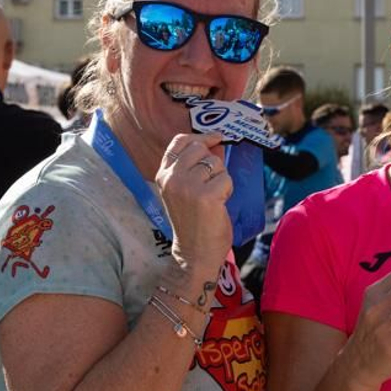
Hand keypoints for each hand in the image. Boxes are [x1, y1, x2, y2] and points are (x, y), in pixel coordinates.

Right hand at [157, 132, 233, 278]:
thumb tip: (217, 142)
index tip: (215, 138)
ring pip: (216, 163)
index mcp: (163, 175)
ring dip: (221, 178)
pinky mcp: (206, 196)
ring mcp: (187, 186)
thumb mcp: (188, 190)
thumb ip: (199, 165)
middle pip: (200, 148)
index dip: (200, 136)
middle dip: (213, 162)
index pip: (179, 141)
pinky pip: (226, 178)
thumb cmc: (194, 223)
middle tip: (212, 184)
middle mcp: (172, 178)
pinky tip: (218, 205)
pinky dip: (227, 190)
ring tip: (213, 198)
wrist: (194, 254)